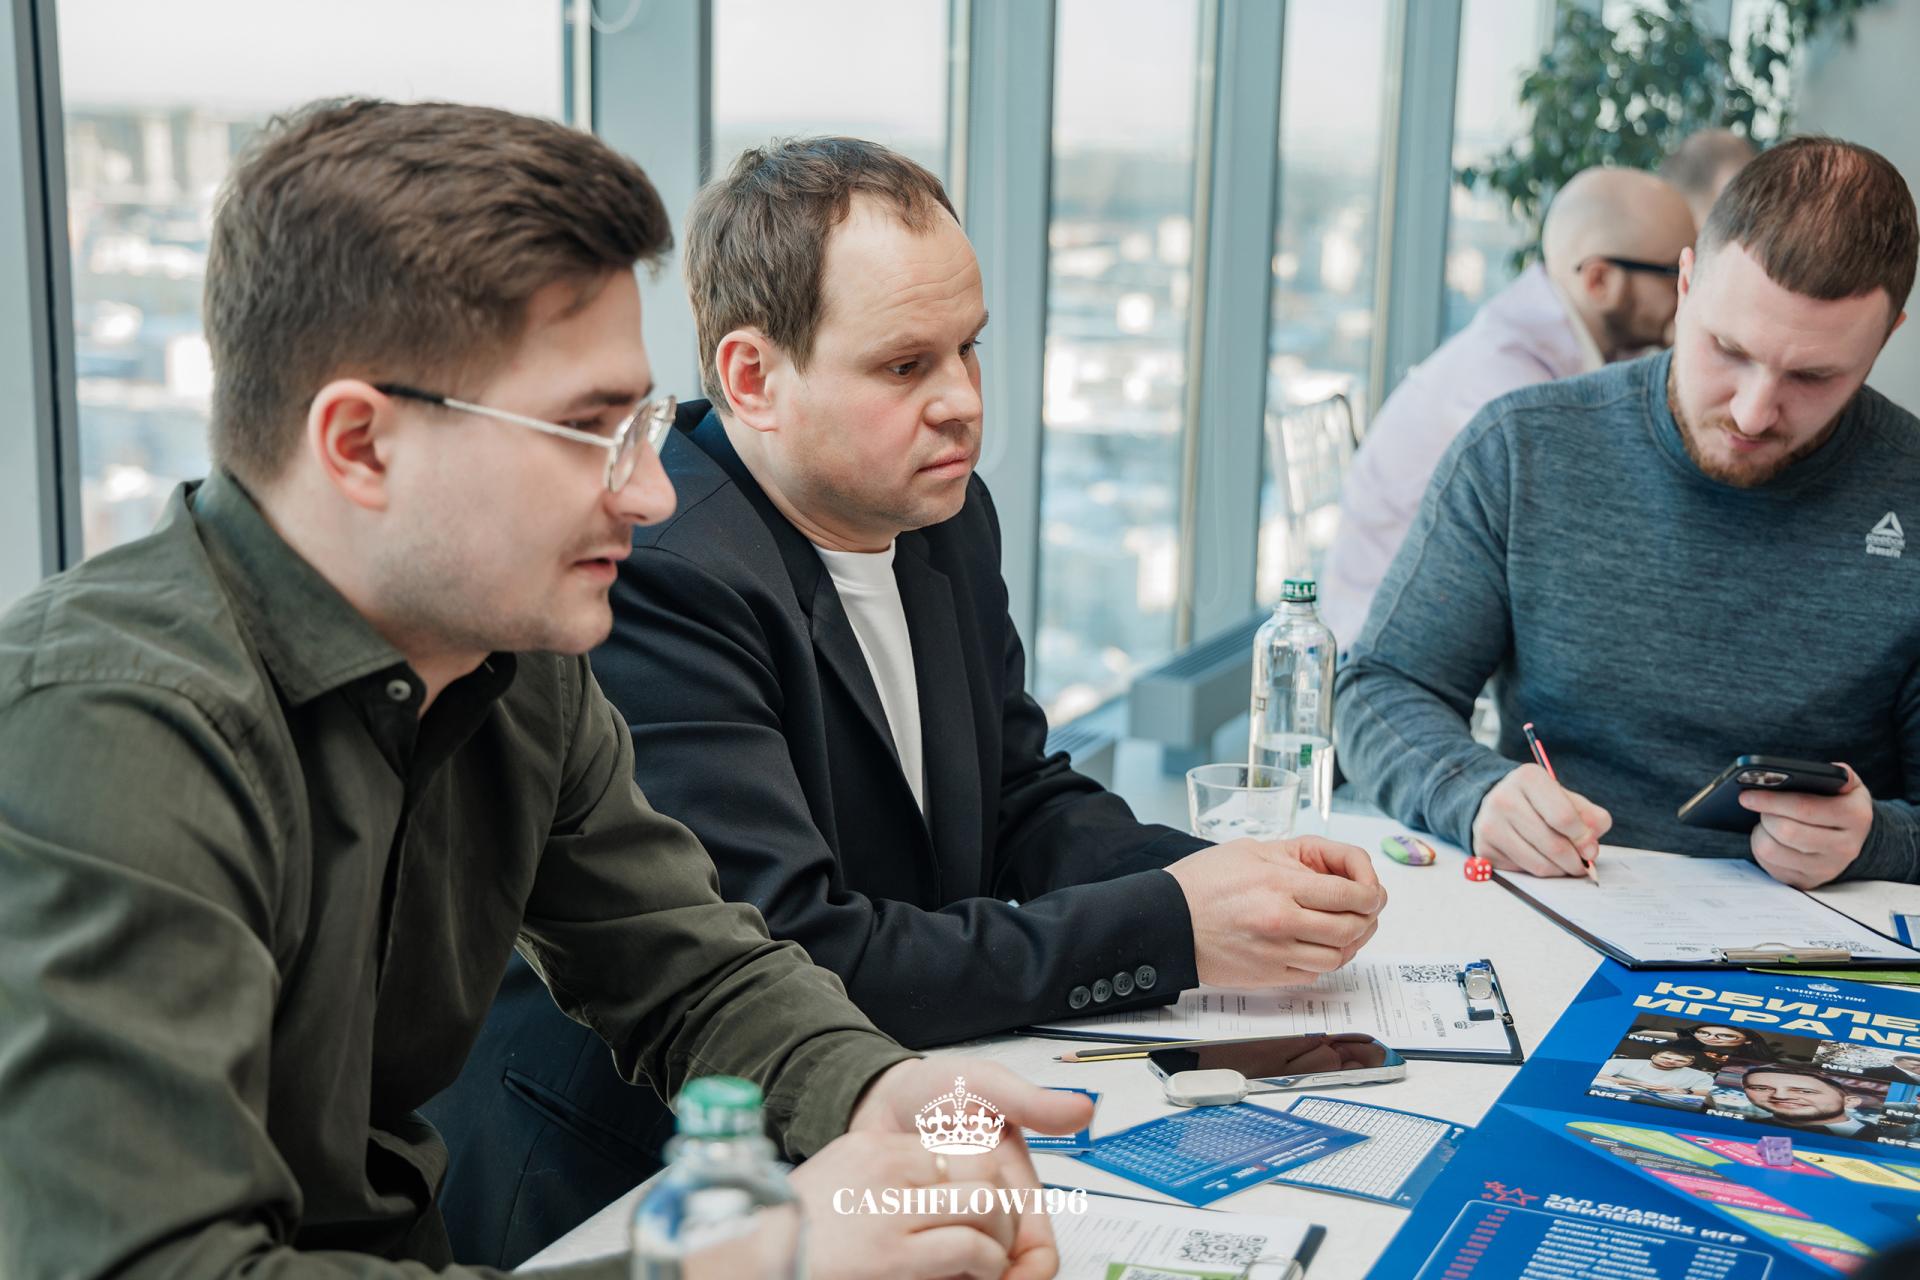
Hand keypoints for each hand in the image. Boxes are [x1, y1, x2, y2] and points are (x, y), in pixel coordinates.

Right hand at [786, 1133, 1019, 1279]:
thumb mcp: (835, 1183)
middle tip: (997, 1234)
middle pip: (980, 1168)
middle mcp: (885, 1170)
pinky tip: (978, 1274)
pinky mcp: (894, 1255)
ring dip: (999, 1237)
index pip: (957, 1147)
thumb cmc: (790, 1234)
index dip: (981, 1180)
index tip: (983, 1206)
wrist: (751, 1258)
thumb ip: (879, 1180)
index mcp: (871, 1149)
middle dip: (1001, 1206)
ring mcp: (891, 1211)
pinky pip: (969, 1247)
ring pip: (985, 1205)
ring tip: (991, 1259)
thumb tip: (925, 1196)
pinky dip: (987, 1264)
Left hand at [847, 1057, 1093, 1279]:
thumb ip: (1031, 1103)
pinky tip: (911, 1258)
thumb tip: (1083, 1109)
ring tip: (924, 1256)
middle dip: (985, 1269)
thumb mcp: (985, 1086)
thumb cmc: (937, 1091)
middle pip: (1006, 1268)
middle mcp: (994, 1215)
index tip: (1003, 1277)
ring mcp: (960, 1227)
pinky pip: (936, 1269)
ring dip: (956, 1272)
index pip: (1039, 1252)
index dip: (1029, 1273)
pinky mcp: (928, 1236)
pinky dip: (929, 1270)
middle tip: (950, 1254)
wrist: (882, 1099)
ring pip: (973, 1273)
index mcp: (1018, 1189)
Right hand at [1166, 836, 1386, 987]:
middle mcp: (1281, 921)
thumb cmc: (1204, 881)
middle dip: (1367, 919)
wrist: (1167, 920)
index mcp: (1280, 885)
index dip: (1372, 894)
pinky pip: (1313, 973)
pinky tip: (1315, 945)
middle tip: (1365, 911)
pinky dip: (1322, 960)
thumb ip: (1300, 859)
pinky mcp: (1267, 975)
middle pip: (1351, 928)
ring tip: (1342, 929)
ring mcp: (1275, 952)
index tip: (1372, 893)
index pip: (1350, 894)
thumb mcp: (1253, 851)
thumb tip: (1341, 872)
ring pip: (1337, 956)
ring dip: (1348, 943)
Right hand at [1471, 765, 1610, 876]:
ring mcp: (1490, 825)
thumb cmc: (1538, 802)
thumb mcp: (1566, 798)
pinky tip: (1540, 859)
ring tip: (1563, 863)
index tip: (1591, 848)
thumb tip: (1590, 849)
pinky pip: (1524, 872)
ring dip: (1559, 870)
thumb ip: (1590, 818)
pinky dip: (1539, 871)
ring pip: (1539, 864)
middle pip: (1554, 845)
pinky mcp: (1484, 849)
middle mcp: (1504, 799)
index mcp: (1528, 778)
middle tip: (1582, 864)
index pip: (1564, 817)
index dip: (1583, 838)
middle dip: (1575, 861)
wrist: (1495, 803)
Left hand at [1744, 763, 1872, 888]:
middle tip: (1753, 803)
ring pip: (1772, 851)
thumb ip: (1838, 774)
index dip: (1771, 800)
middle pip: (1786, 832)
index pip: (1805, 808)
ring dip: (1759, 832)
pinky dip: (1761, 849)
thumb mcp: (1847, 784)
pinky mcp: (1808, 882)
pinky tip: (1768, 837)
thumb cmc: (1841, 801)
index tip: (1745, 794)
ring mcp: (1827, 868)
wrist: (1854, 836)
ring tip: (1763, 820)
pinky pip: (1770, 866)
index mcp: (1855, 816)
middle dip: (1764, 815)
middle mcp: (1845, 847)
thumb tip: (1826, 770)